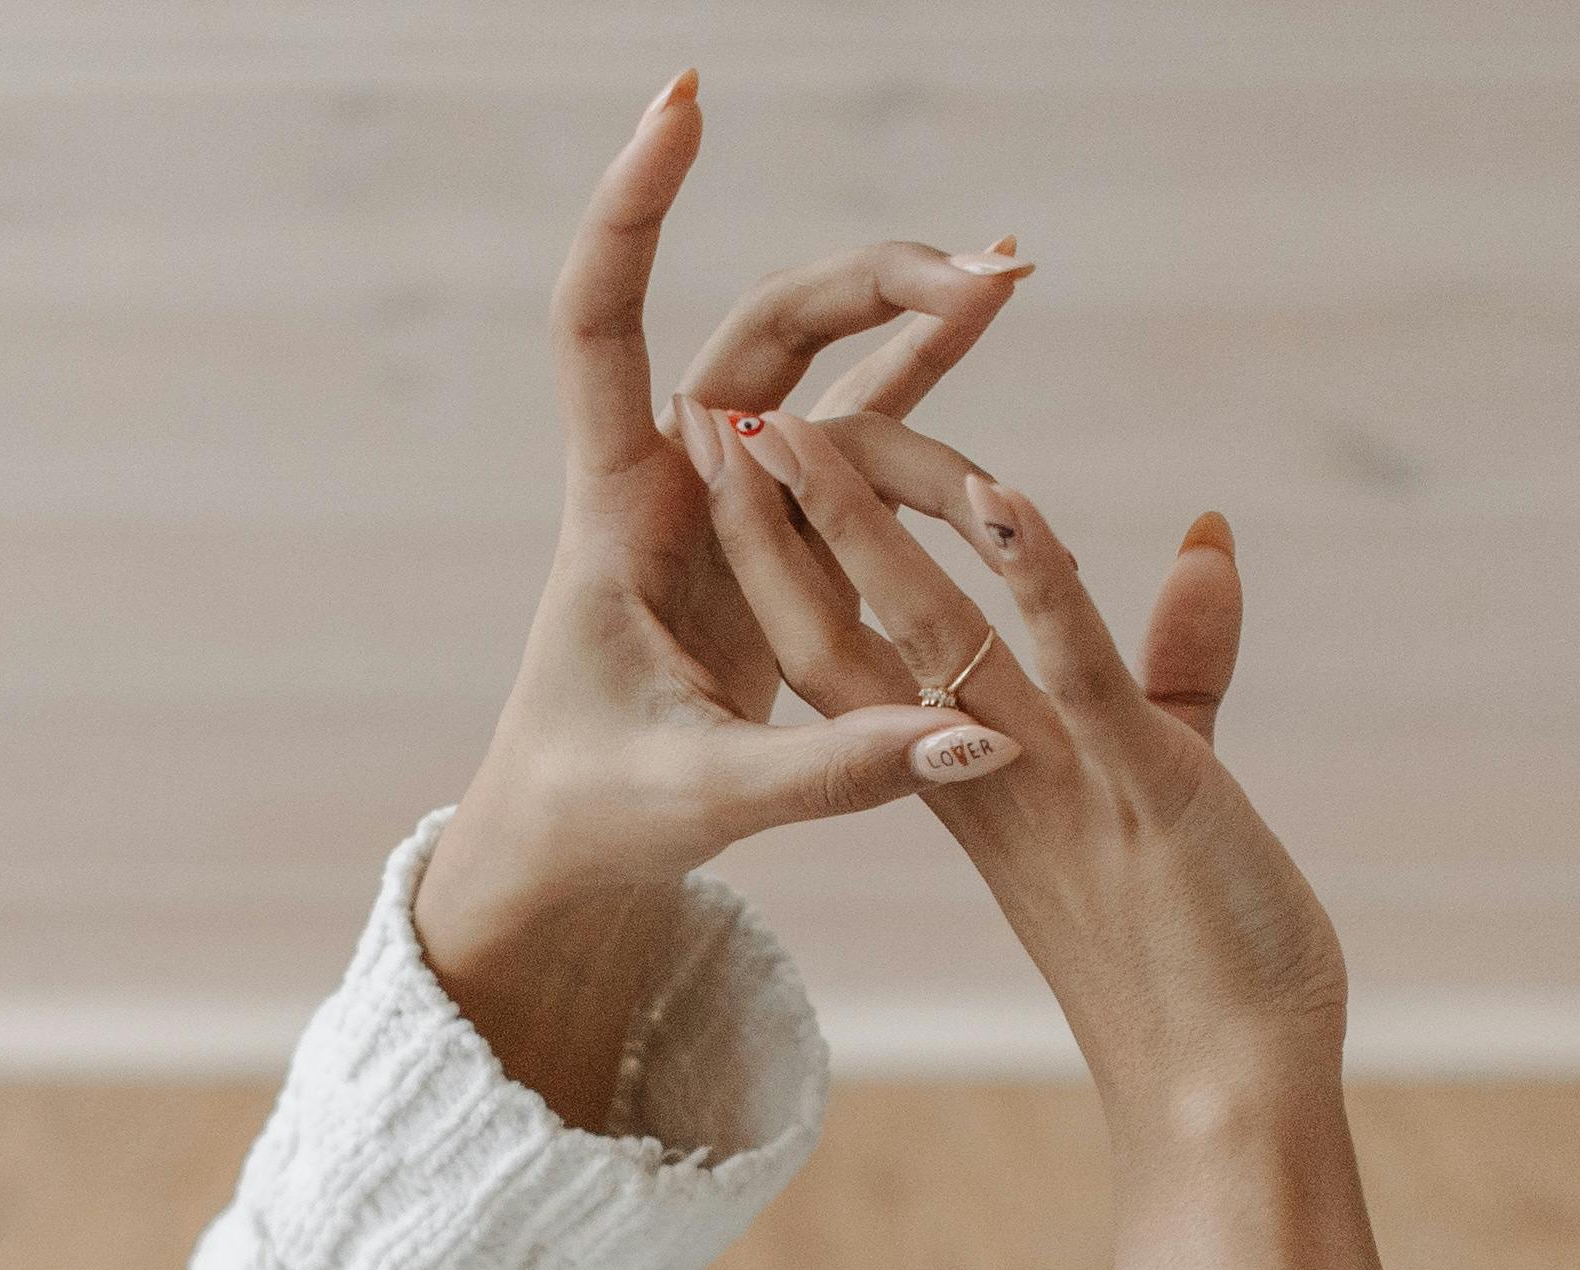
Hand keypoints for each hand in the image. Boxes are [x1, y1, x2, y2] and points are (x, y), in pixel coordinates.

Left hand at [417, 69, 1037, 1120]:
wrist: (566, 857)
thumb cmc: (596, 823)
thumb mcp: (708, 803)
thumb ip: (839, 774)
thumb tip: (980, 741)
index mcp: (612, 516)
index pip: (600, 322)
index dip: (632, 213)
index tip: (685, 103)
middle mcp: (666, 484)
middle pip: (758, 336)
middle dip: (865, 283)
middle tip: (983, 264)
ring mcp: (725, 510)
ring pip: (817, 378)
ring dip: (908, 322)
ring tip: (1013, 272)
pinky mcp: (774, 546)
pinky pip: (851, 439)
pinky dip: (917, 381)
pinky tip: (986, 316)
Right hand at [707, 422, 1343, 1129]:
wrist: (1227, 1097)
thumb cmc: (1208, 960)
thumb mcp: (1174, 782)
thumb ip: (1182, 658)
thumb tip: (1208, 541)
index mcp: (969, 781)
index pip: (853, 655)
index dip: (792, 561)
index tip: (743, 469)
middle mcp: (981, 776)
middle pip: (846, 636)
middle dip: (779, 530)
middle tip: (718, 421)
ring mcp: (1049, 779)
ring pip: (929, 639)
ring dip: (861, 532)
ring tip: (798, 428)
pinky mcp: (1135, 786)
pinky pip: (1069, 670)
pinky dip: (1037, 581)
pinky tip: (997, 499)